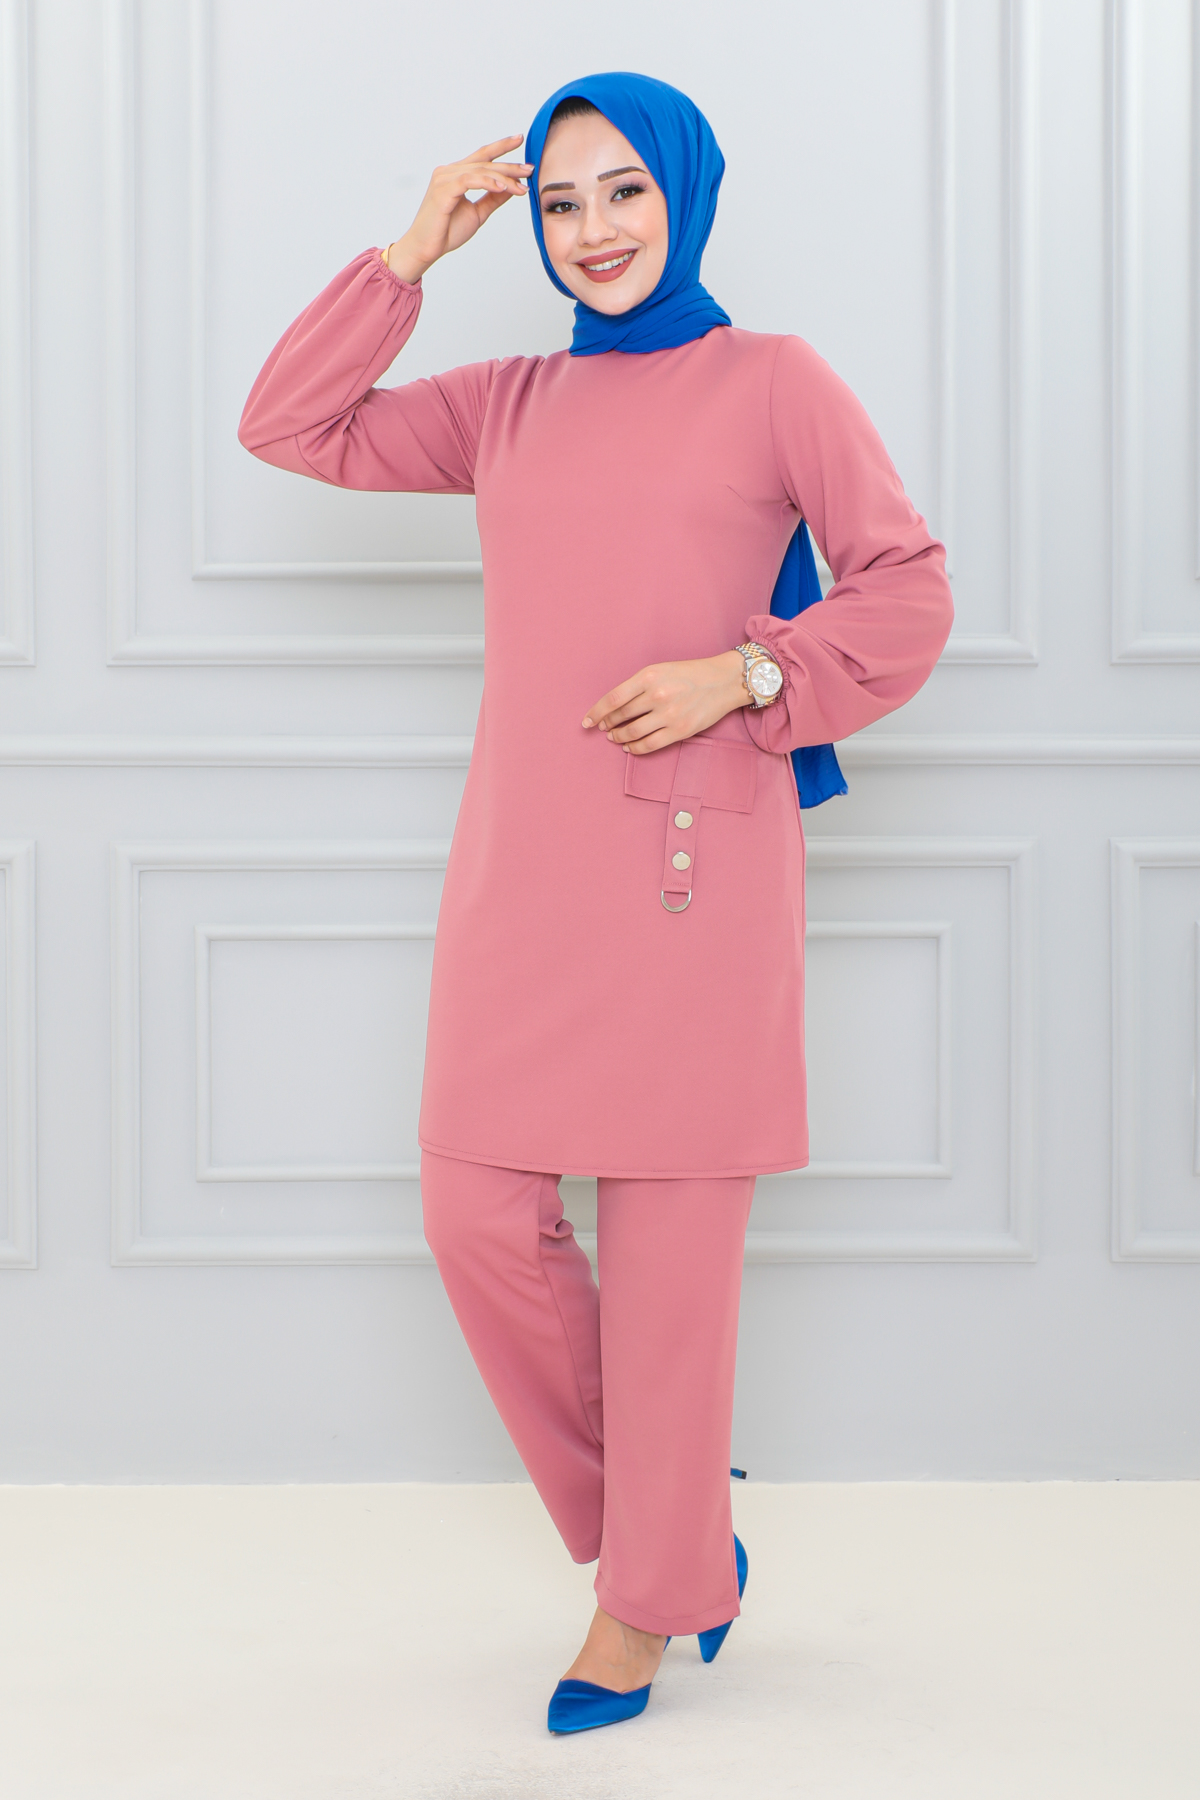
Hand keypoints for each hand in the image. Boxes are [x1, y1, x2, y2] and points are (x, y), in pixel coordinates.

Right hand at [385, 136, 532, 282]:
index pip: (482, 156)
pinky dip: (488, 182)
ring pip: (480, 170)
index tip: (520, 140)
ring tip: (521, 185)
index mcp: (456, 175)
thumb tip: (511, 187)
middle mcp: (449, 172)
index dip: (501, 147)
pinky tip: (503, 187)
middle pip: (484, 162)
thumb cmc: (447, 231)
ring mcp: (444, 179)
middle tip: (530, 168)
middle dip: (509, 165)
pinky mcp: (443, 190)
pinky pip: (469, 180)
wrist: (426, 249)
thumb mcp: (478, 213)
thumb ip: (493, 198)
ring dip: (503, 177)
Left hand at [582, 650, 747, 754]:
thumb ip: (638, 686)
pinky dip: (635, 748)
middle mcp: (657, 695)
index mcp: (649, 677)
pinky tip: (629, 747)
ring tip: (614, 737)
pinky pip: (649, 745)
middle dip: (608, 724)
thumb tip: (615, 706)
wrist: (724, 681)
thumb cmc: (690, 674)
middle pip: (621, 716)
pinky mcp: (680, 730)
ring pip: (632, 732)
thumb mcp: (661, 670)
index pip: (613, 699)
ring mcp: (669, 715)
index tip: (586, 722)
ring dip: (619, 737)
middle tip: (603, 728)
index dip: (596, 712)